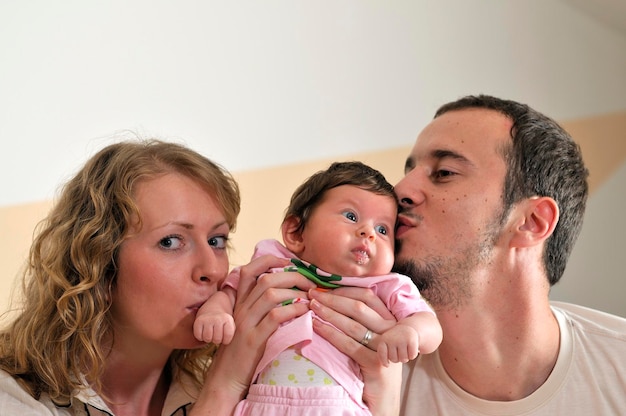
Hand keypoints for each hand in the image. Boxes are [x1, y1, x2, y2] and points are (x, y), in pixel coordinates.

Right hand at [191, 256, 315, 415]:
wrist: (226, 379)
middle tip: (311, 282)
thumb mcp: (249, 324)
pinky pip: (275, 317)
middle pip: (267, 279)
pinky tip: (305, 312)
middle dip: (293, 276)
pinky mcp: (253, 339)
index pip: (250, 270)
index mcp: (240, 303)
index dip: (270, 260)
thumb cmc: (243, 352)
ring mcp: (245, 323)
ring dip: (296, 292)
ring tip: (311, 298)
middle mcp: (241, 309)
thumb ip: (261, 308)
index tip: (291, 263)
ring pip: (271, 294)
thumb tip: (289, 293)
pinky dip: (293, 310)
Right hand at [193, 311, 235, 344]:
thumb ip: (232, 335)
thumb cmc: (223, 322)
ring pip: (207, 338)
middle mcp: (218, 319)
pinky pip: (198, 336)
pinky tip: (204, 332)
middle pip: (216, 339)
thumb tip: (235, 350)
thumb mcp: (231, 325)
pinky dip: (200, 336)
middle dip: (217, 340)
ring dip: (208, 339)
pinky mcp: (198, 321)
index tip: (225, 336)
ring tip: (211, 333)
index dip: (225, 340)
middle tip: (217, 335)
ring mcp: (207, 319)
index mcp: (228, 320)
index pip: (227, 337)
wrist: (213, 308)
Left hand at [308, 287, 400, 415]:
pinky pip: (350, 345)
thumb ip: (361, 322)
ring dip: (329, 313)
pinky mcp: (377, 364)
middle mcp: (392, 332)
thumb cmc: (372, 370)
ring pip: (353, 324)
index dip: (344, 290)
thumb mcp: (372, 342)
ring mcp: (386, 348)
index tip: (324, 287)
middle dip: (333, 298)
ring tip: (311, 307)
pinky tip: (316, 327)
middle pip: (359, 307)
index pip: (368, 296)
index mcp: (390, 321)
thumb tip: (333, 301)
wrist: (383, 403)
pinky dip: (330, 334)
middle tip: (312, 293)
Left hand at [377, 324, 419, 365]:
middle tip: (399, 351)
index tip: (387, 363)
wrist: (408, 328)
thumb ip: (383, 353)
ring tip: (405, 349)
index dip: (385, 361)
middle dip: (398, 358)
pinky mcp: (411, 340)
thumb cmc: (396, 340)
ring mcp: (401, 339)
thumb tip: (386, 365)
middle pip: (394, 360)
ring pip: (403, 359)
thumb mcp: (387, 343)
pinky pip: (412, 356)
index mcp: (383, 339)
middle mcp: (392, 338)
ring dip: (405, 357)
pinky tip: (411, 348)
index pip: (382, 355)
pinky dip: (412, 355)